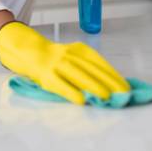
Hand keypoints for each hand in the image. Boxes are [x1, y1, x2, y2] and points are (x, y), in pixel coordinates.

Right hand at [0, 22, 129, 103]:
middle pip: (92, 68)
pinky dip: (71, 92)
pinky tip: (81, 100)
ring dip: (93, 86)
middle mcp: (69, 54)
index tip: (124, 85)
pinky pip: (60, 84)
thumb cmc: (55, 59)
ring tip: (106, 96)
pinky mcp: (46, 75)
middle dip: (109, 81)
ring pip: (78, 74)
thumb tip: (110, 84)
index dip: (112, 73)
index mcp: (78, 49)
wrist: (27, 50)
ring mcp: (56, 64)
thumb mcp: (72, 56)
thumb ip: (87, 67)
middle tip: (122, 93)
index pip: (99, 61)